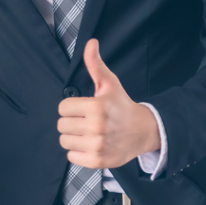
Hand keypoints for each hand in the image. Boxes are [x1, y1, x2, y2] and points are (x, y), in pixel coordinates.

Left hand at [57, 39, 160, 168]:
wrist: (144, 131)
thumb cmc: (121, 106)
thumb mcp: (109, 84)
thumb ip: (95, 65)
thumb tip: (90, 43)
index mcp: (96, 107)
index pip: (62, 108)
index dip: (70, 108)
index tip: (83, 109)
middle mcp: (96, 127)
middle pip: (61, 125)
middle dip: (71, 122)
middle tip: (86, 121)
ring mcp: (97, 145)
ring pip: (64, 141)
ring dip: (73, 138)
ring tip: (88, 133)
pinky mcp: (97, 161)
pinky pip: (71, 157)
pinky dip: (77, 153)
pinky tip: (90, 145)